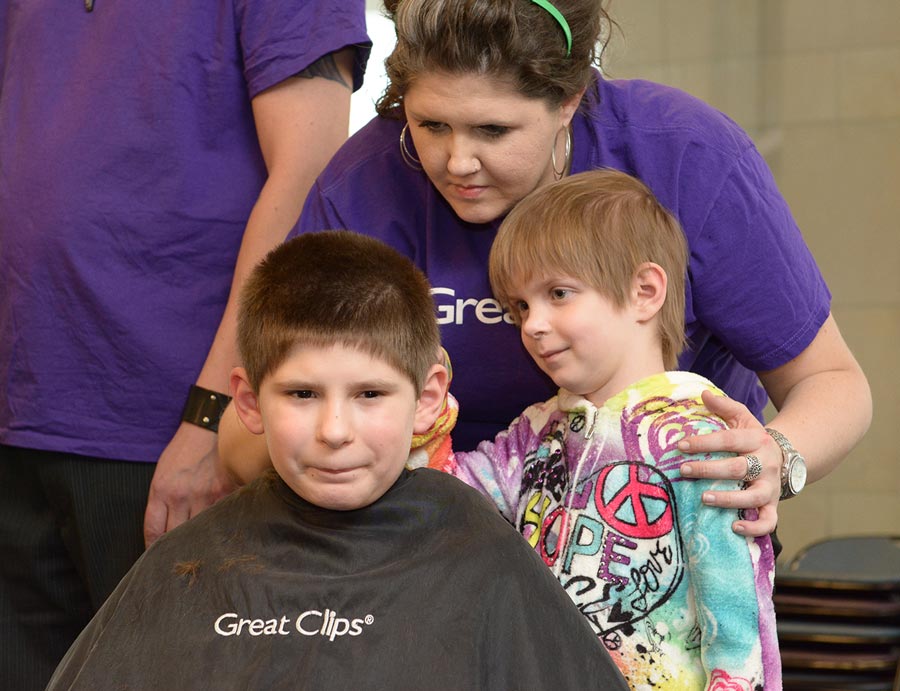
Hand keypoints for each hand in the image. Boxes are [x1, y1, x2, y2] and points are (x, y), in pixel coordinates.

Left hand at [143, 423, 237, 546]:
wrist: (205, 430)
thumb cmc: (182, 452)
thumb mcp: (162, 475)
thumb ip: (161, 502)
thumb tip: (165, 531)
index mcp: (161, 491)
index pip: (154, 531)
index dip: (153, 549)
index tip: (155, 558)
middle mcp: (181, 496)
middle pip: (176, 535)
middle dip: (175, 548)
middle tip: (177, 558)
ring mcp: (205, 495)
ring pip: (200, 530)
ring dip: (198, 539)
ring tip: (199, 548)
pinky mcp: (225, 492)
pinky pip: (221, 517)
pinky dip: (219, 524)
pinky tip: (218, 530)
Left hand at [677, 390, 781, 536]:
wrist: (784, 458)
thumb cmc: (752, 438)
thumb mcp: (742, 418)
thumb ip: (724, 406)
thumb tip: (703, 394)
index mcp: (755, 440)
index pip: (728, 440)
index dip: (704, 442)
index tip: (680, 445)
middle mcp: (765, 464)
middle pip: (738, 468)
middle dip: (709, 469)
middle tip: (683, 470)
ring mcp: (770, 487)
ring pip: (753, 496)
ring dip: (728, 499)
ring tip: (703, 498)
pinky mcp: (772, 506)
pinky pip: (768, 521)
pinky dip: (755, 528)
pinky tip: (735, 528)